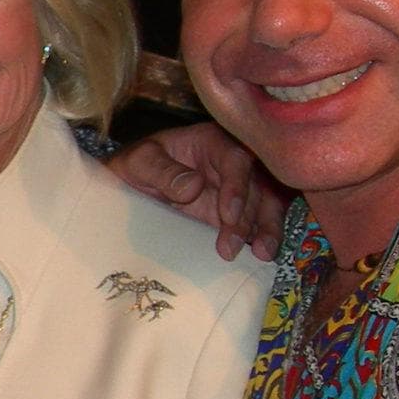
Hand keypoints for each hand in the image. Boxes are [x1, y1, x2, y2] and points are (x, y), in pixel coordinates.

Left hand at [109, 121, 286, 260]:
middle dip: (251, 216)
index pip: (236, 158)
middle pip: (257, 185)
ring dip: (267, 229)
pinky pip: (257, 223)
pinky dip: (262, 238)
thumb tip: (193, 186)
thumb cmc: (135, 167)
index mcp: (211, 142)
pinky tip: (261, 256)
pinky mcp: (236, 213)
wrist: (130, 187)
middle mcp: (231, 164)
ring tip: (262, 255)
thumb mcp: (138, 162)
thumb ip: (162, 170)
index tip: (227, 215)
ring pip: (266, 204)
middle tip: (231, 247)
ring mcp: (236, 189)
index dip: (237, 186)